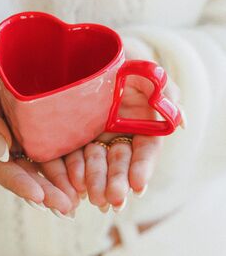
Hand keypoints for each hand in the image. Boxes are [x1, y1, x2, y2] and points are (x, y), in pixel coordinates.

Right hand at [0, 39, 78, 217]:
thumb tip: (1, 151)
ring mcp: (19, 140)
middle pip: (22, 173)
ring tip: (77, 200)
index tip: (38, 196)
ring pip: (38, 165)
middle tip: (67, 208)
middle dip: (45, 192)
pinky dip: (63, 162)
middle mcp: (2, 148)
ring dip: (57, 183)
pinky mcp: (34, 130)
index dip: (17, 183)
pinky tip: (79, 174)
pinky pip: (48, 148)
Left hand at [63, 74, 183, 211]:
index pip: (144, 151)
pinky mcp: (73, 134)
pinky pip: (72, 153)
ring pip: (97, 163)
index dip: (142, 168)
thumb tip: (183, 122)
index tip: (138, 185)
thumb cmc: (128, 63)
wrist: (97, 56)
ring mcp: (95, 136)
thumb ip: (167, 95)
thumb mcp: (149, 73)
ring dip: (96, 182)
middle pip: (119, 162)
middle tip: (113, 200)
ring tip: (93, 197)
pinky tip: (73, 181)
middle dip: (117, 182)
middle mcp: (118, 135)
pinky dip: (73, 169)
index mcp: (140, 126)